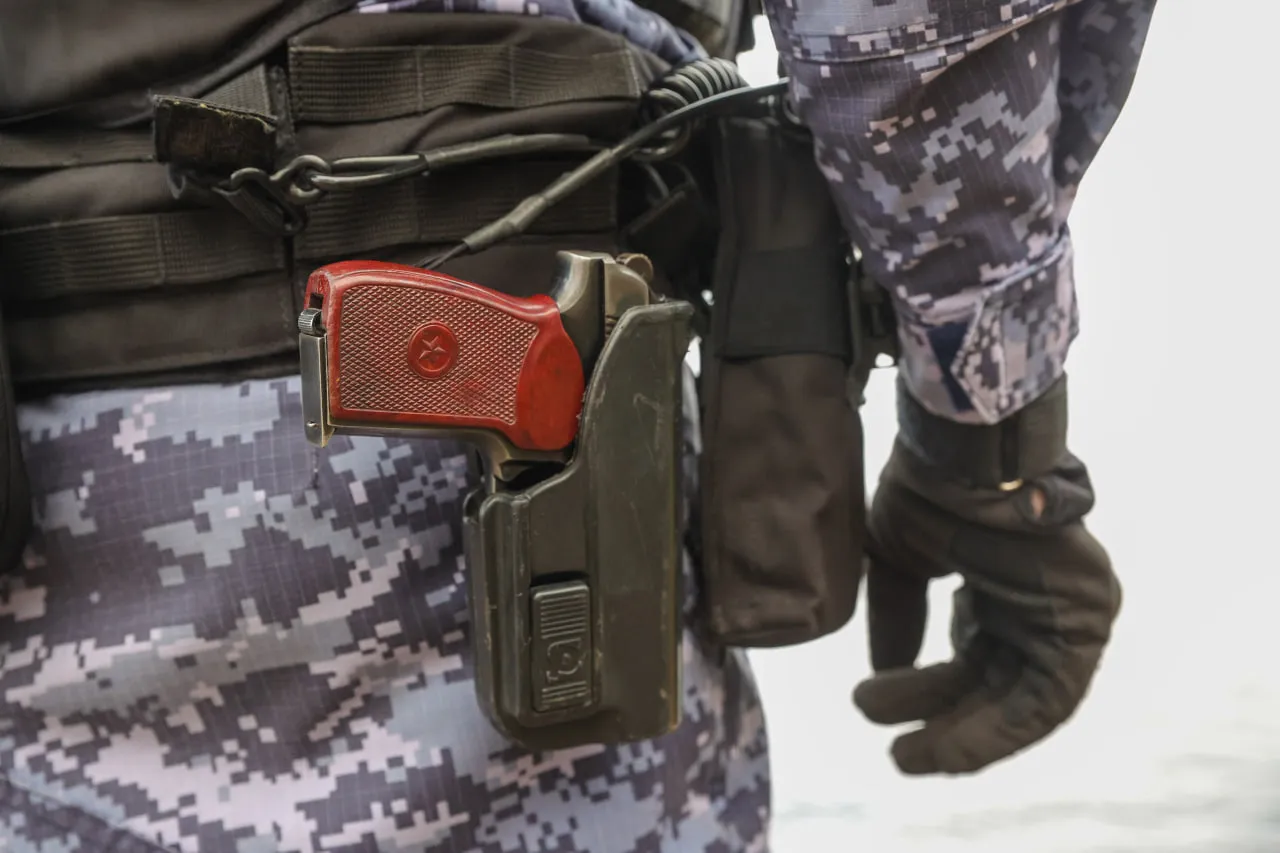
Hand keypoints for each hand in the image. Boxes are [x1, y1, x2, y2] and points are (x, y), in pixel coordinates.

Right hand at [852, 433, 1120, 775]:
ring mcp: (1068, 612)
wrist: (965, 453)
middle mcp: (1038, 603)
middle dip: (942, 721)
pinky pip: (1049, 700)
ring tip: (909, 756)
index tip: (877, 708)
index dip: (927, 692)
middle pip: (994, 683)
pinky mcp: (1085, 623)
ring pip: (1021, 702)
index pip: (973, 657)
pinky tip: (946, 746)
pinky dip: (999, 731)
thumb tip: (883, 670)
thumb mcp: (899, 559)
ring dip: (964, 736)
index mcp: (1000, 582)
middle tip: (896, 751)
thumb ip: (897, 616)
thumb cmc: (933, 488)